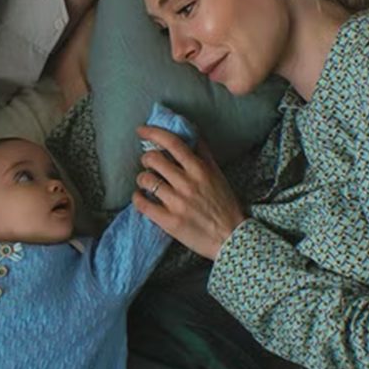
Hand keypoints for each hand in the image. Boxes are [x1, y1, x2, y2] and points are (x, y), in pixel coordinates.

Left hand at [132, 126, 244, 259]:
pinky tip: (140, 197)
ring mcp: (177, 203)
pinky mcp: (169, 221)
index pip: (172, 143)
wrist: (231, 237)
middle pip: (153, 159)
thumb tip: (191, 132)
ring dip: (142, 179)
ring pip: (146, 180)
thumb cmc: (224, 204)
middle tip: (148, 165)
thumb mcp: (217, 174)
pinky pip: (142, 203)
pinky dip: (137, 198)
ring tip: (146, 183)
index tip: (141, 130)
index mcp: (200, 169)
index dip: (153, 132)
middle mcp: (187, 183)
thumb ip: (203, 153)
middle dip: (146, 159)